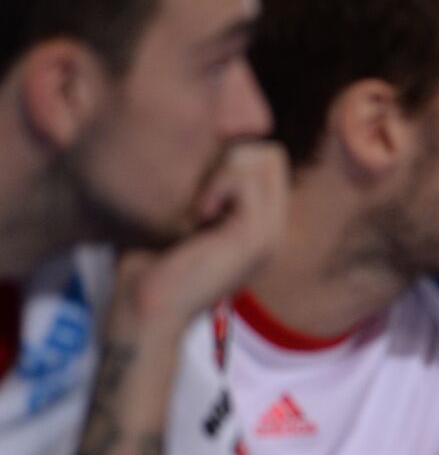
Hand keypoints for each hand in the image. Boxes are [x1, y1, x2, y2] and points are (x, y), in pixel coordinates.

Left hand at [110, 141, 287, 339]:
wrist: (148, 311)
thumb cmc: (149, 265)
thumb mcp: (179, 217)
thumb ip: (200, 187)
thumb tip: (195, 143)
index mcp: (259, 227)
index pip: (269, 162)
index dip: (234, 154)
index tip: (198, 181)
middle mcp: (274, 229)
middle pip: (273, 155)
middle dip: (233, 154)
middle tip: (199, 186)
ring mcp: (271, 234)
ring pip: (265, 159)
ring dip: (224, 167)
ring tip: (197, 202)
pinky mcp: (256, 236)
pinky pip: (248, 179)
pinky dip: (219, 182)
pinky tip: (197, 211)